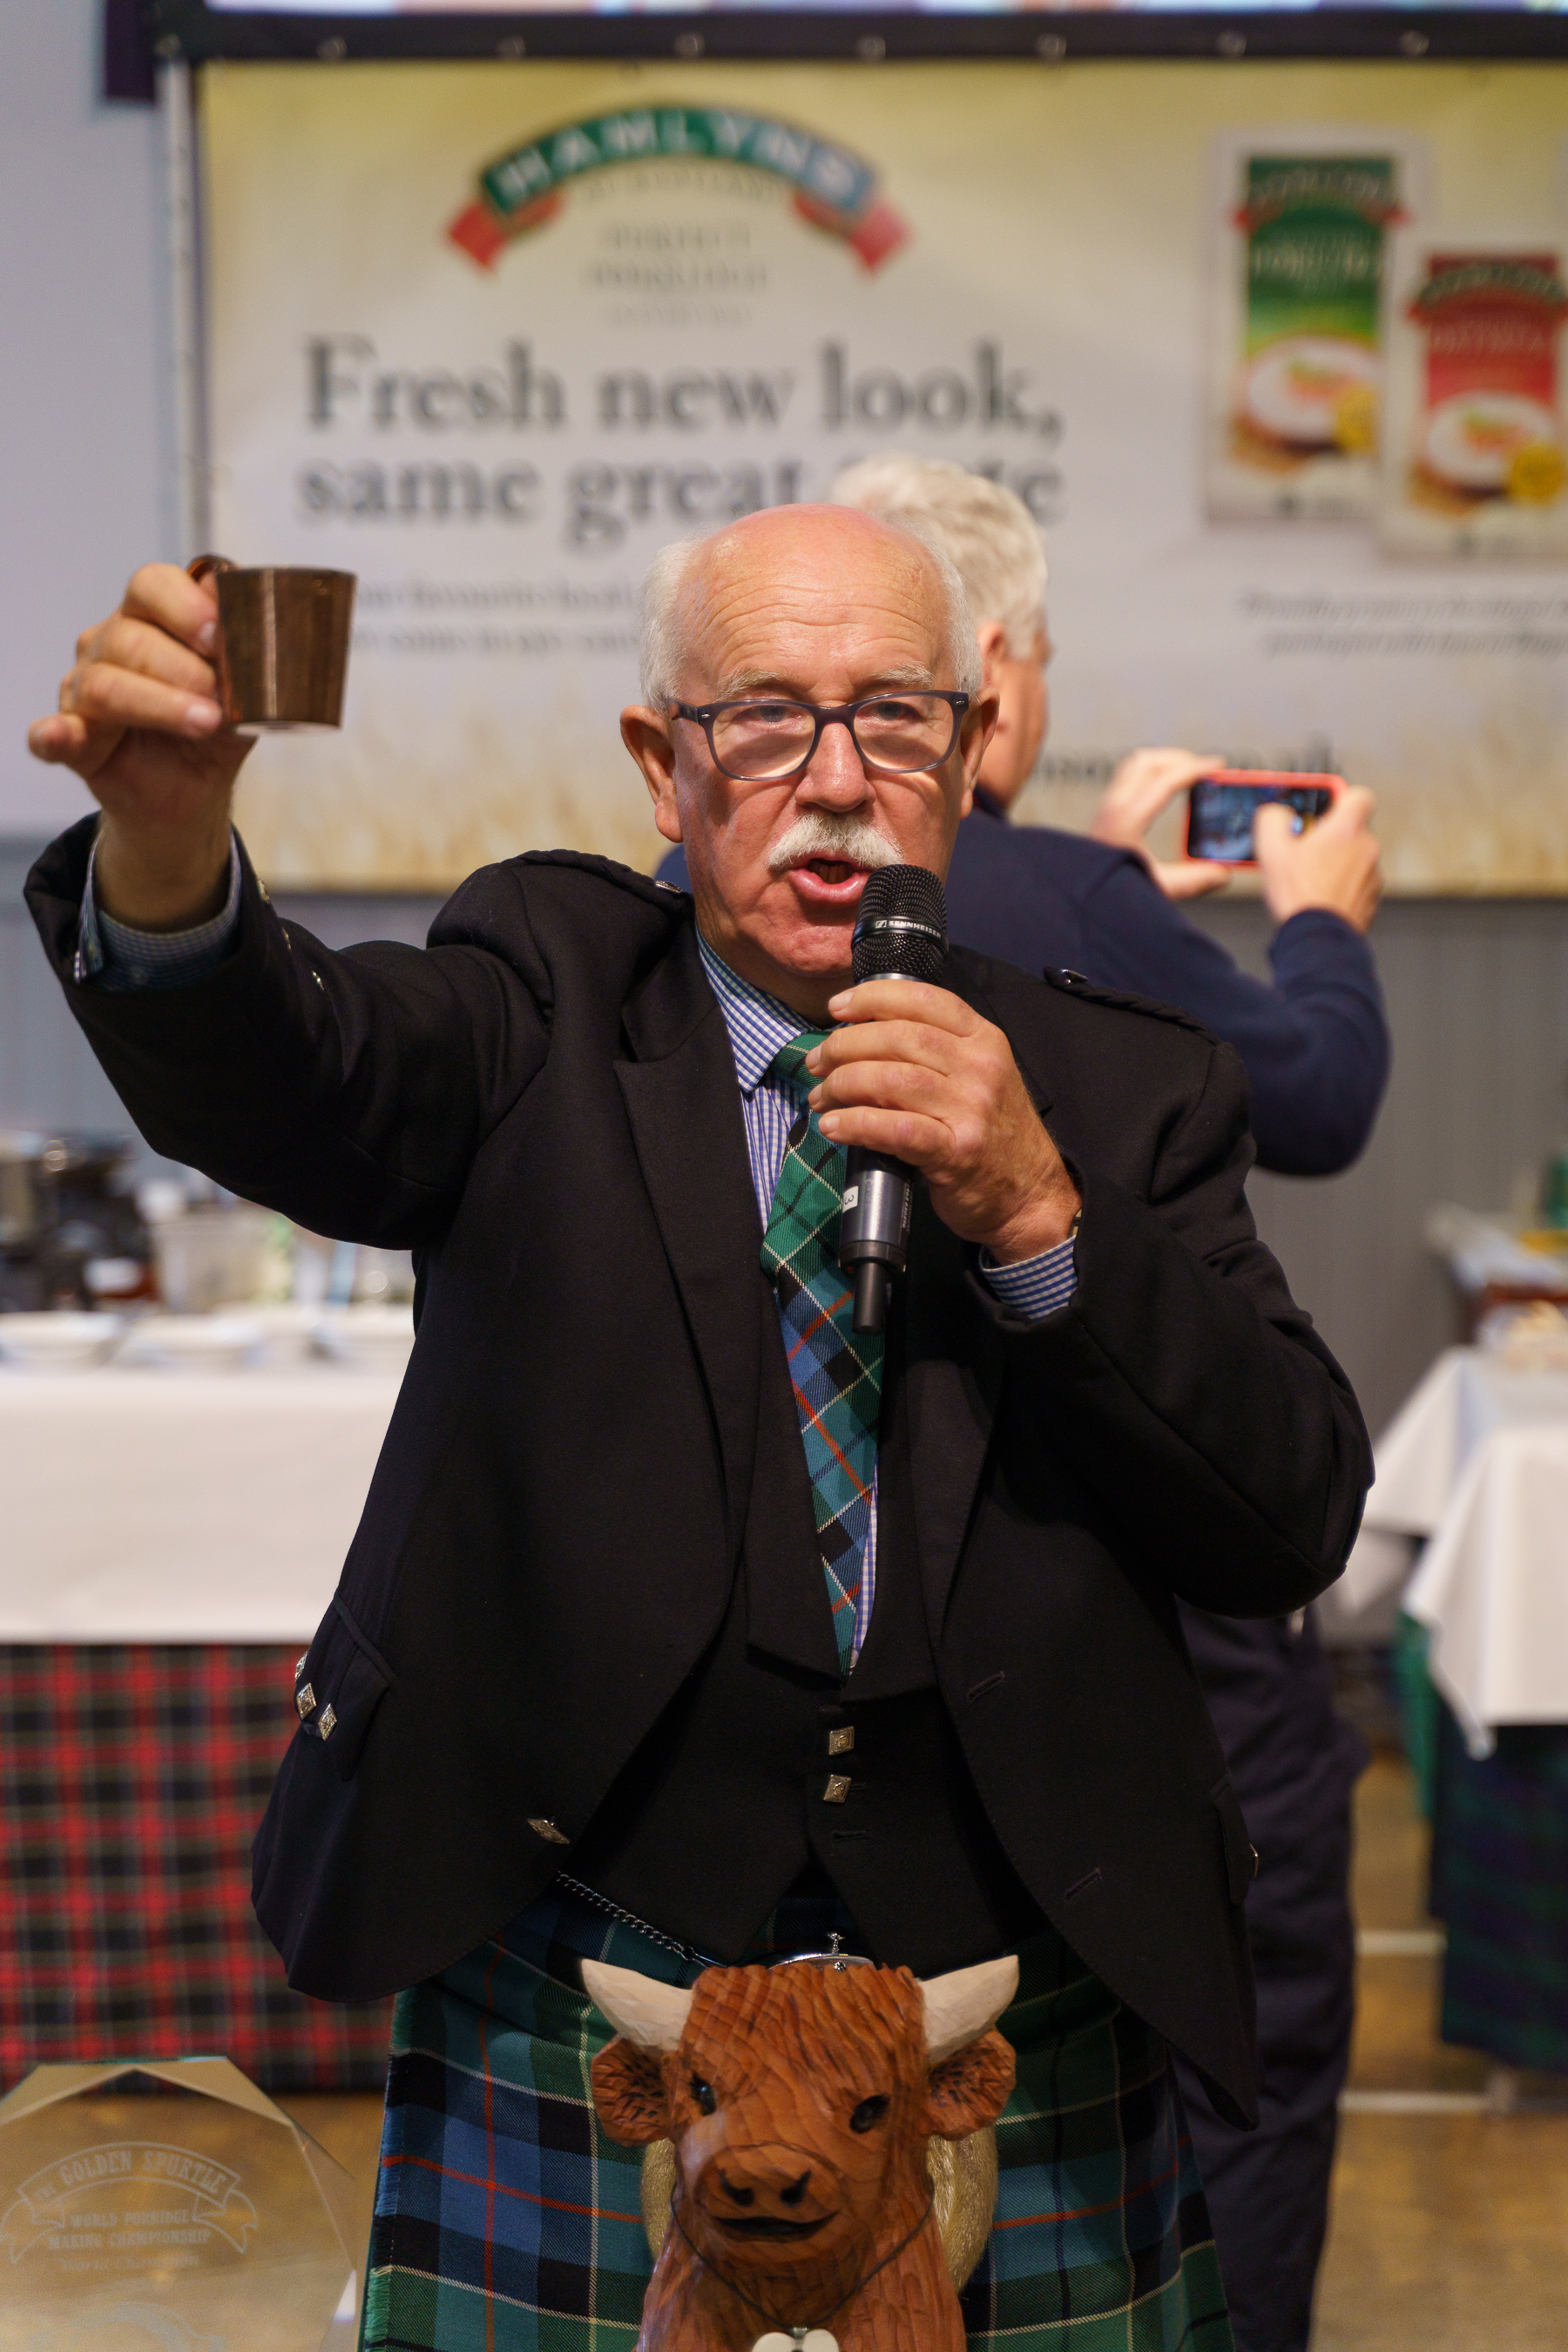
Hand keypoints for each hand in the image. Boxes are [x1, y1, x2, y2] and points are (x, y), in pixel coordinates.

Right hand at [27, 563, 251, 929]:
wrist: (195, 794)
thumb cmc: (215, 730)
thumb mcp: (246, 697)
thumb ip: (251, 666)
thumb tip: (259, 637)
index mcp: (152, 618)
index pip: (153, 586)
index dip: (186, 607)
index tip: (220, 636)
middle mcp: (111, 644)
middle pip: (130, 637)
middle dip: (182, 667)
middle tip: (222, 696)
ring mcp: (84, 689)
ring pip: (104, 684)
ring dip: (157, 704)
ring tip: (205, 724)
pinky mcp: (71, 738)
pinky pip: (51, 734)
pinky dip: (55, 733)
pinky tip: (64, 734)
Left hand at [804, 978, 1080, 1263]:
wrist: (1030, 1195)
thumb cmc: (992, 1132)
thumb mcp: (978, 1076)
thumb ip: (935, 1051)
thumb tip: (859, 1036)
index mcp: (984, 1039)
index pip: (923, 1000)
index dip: (872, 998)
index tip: (837, 1009)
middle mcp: (981, 1068)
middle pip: (897, 1037)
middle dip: (844, 1046)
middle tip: (817, 1063)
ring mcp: (971, 1110)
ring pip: (890, 1080)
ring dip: (842, 1085)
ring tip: (820, 1097)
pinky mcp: (956, 1152)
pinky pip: (894, 1129)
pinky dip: (856, 1124)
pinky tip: (833, 1126)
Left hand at [1089, 748, 1231, 901]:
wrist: (1078, 892)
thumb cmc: (1111, 890)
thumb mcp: (1157, 887)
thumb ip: (1192, 880)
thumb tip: (1224, 873)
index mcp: (1127, 819)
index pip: (1165, 780)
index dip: (1195, 768)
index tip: (1218, 764)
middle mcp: (1114, 805)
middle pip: (1150, 761)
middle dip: (1182, 759)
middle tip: (1207, 769)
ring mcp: (1107, 803)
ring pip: (1137, 762)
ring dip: (1165, 761)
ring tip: (1189, 773)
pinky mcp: (1106, 807)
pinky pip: (1130, 774)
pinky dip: (1152, 770)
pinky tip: (1167, 785)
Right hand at [1254, 786, 1381, 933]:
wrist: (1318, 937)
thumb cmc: (1300, 896)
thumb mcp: (1271, 849)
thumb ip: (1273, 819)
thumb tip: (1277, 813)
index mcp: (1347, 829)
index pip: (1358, 795)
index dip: (1340, 799)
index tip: (1323, 808)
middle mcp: (1367, 848)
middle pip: (1352, 830)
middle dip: (1330, 838)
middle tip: (1305, 851)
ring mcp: (1373, 875)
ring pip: (1354, 859)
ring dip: (1336, 864)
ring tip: (1309, 879)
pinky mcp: (1371, 899)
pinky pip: (1356, 884)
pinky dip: (1341, 887)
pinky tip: (1319, 897)